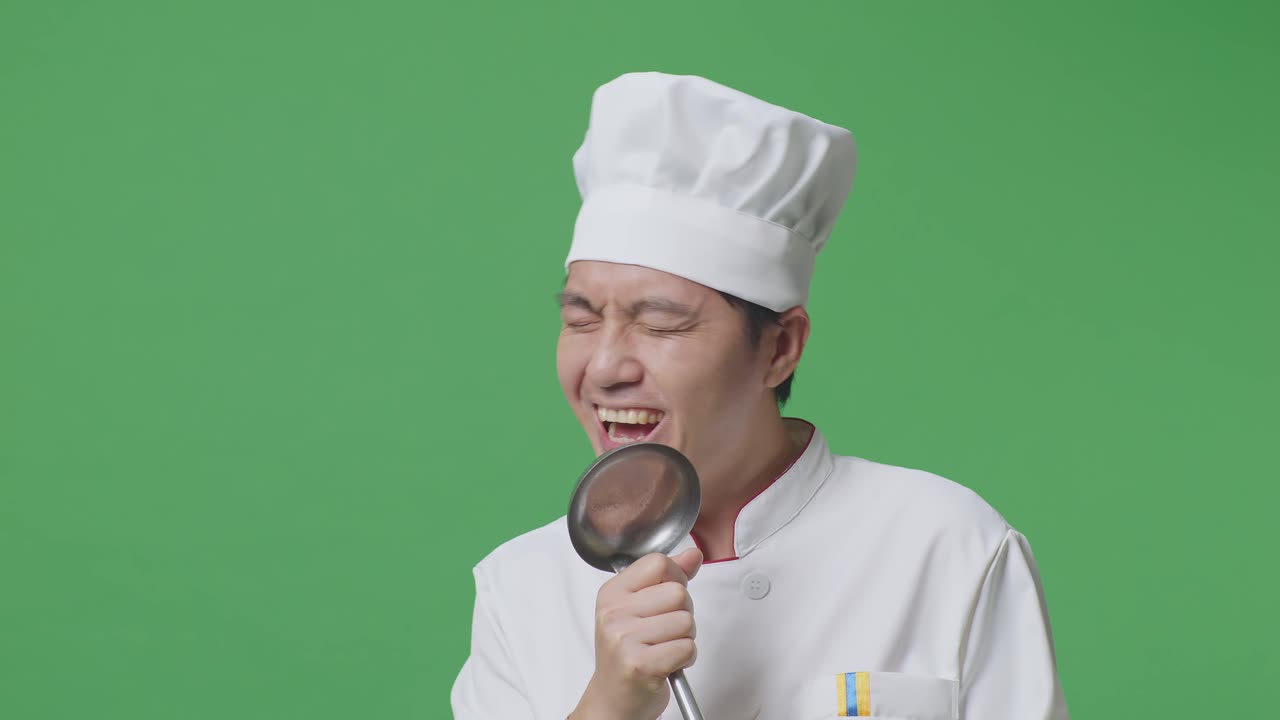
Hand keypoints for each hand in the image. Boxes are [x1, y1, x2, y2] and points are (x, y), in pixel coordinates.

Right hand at [570, 548, 703, 719]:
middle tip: (665, 630)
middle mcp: (614, 614)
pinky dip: (685, 657)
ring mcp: (625, 639)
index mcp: (612, 593)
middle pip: (678, 592)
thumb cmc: (628, 653)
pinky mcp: (640, 665)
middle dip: (683, 613)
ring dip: (685, 638)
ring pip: (686, 621)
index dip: (675, 578)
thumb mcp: (639, 607)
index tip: (666, 597)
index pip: (658, 562)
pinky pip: (686, 647)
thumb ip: (668, 577)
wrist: (614, 699)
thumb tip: (694, 554)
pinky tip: (667, 663)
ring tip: (664, 647)